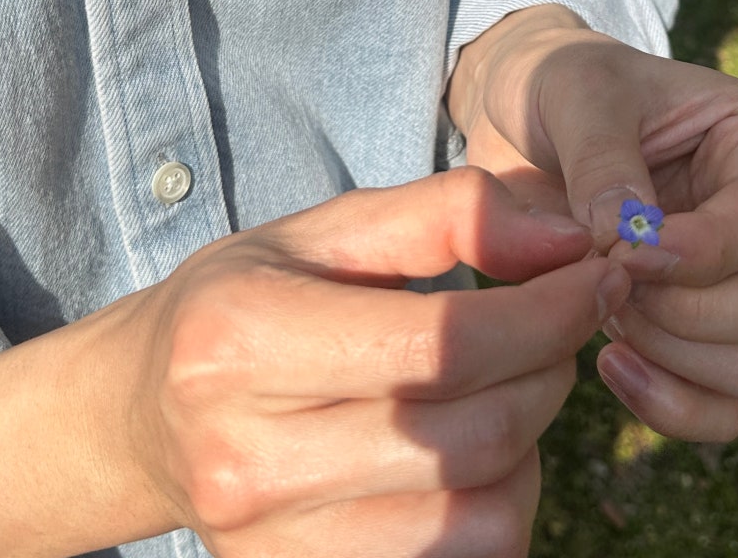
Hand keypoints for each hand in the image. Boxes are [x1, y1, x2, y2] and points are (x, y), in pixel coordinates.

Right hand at [131, 169, 628, 557]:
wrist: (144, 414)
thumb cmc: (244, 302)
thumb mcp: (326, 231)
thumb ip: (445, 214)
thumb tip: (567, 239)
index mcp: (243, 342)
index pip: (442, 343)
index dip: (546, 311)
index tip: (594, 277)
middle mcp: (247, 458)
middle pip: (468, 433)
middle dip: (548, 369)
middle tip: (557, 323)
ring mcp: (269, 546)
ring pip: (475, 517)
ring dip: (530, 444)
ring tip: (509, 385)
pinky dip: (495, 506)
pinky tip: (474, 452)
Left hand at [448, 5, 737, 442]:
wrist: (522, 121)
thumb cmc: (561, 87)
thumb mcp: (574, 91)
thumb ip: (602, 159)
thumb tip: (624, 244)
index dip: (692, 253)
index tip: (615, 251)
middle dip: (690, 313)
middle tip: (609, 283)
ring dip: (675, 356)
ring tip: (601, 309)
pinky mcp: (699, 334)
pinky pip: (720, 408)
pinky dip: (670, 404)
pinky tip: (607, 361)